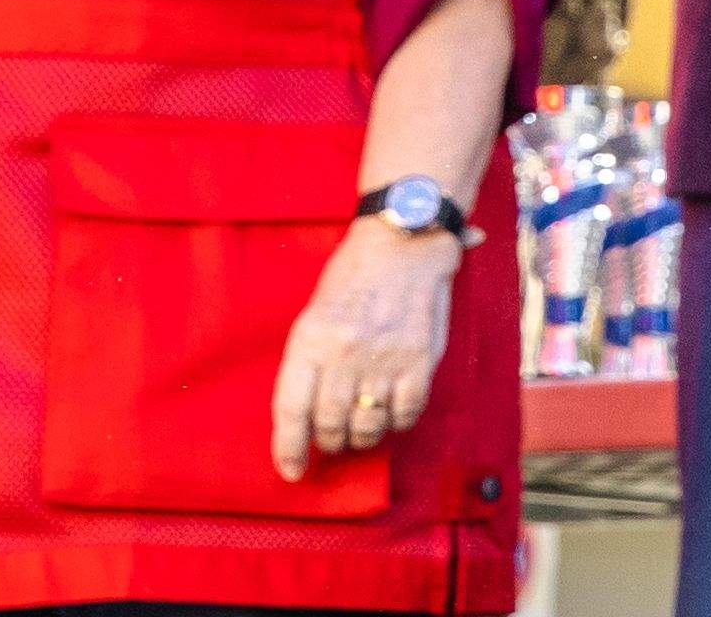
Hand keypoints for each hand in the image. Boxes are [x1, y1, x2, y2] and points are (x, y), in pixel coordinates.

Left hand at [270, 211, 455, 483]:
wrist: (405, 240)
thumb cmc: (353, 276)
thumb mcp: (314, 313)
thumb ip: (310, 362)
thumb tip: (306, 419)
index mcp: (310, 339)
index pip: (292, 410)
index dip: (290, 448)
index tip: (293, 470)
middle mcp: (344, 352)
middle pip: (330, 424)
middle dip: (330, 441)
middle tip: (334, 439)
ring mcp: (384, 356)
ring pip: (367, 425)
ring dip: (363, 437)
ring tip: (362, 430)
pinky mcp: (421, 358)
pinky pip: (406, 412)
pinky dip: (399, 423)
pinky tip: (394, 414)